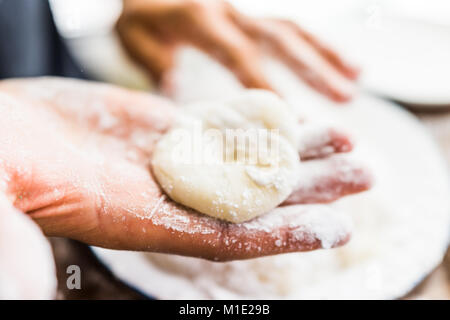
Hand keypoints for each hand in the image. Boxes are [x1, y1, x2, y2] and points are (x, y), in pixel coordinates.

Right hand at [0, 77, 369, 265]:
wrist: (1, 136)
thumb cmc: (1, 174)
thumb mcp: (6, 223)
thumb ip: (23, 263)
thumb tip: (24, 299)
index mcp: (144, 223)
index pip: (228, 238)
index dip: (284, 236)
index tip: (336, 229)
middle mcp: (170, 195)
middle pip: (256, 197)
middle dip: (313, 188)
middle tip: (368, 173)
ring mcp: (173, 159)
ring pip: (248, 158)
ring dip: (300, 152)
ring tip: (351, 142)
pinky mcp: (166, 129)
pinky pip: (225, 128)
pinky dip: (263, 124)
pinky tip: (297, 119)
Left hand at [117, 0, 358, 101]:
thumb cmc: (135, 13)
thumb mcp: (134, 36)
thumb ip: (157, 62)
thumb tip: (180, 92)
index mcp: (200, 19)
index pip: (241, 57)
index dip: (267, 87)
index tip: (291, 120)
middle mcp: (229, 10)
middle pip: (280, 39)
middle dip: (314, 69)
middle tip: (346, 99)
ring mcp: (243, 7)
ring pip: (292, 28)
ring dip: (326, 54)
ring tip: (356, 80)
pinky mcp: (249, 10)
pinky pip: (287, 24)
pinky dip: (315, 44)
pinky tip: (338, 60)